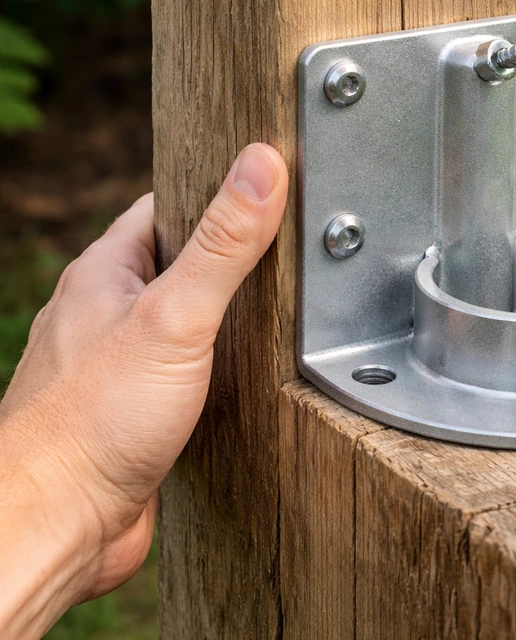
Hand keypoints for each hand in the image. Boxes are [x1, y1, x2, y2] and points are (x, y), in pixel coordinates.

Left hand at [0, 144, 287, 636]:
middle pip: (178, 264)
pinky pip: (183, 373)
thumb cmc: (93, 420)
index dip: (216, 192)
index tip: (267, 187)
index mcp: (105, 275)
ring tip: (277, 316)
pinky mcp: (136, 413)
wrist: (56, 523)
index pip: (165, 208)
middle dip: (231, 260)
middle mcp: (106, 314)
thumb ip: (223, 244)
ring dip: (224, 320)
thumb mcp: (175, 316)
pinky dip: (216, 369)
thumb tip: (262, 166)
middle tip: (286, 255)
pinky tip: (244, 380)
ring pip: (181, 322)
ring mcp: (119, 365)